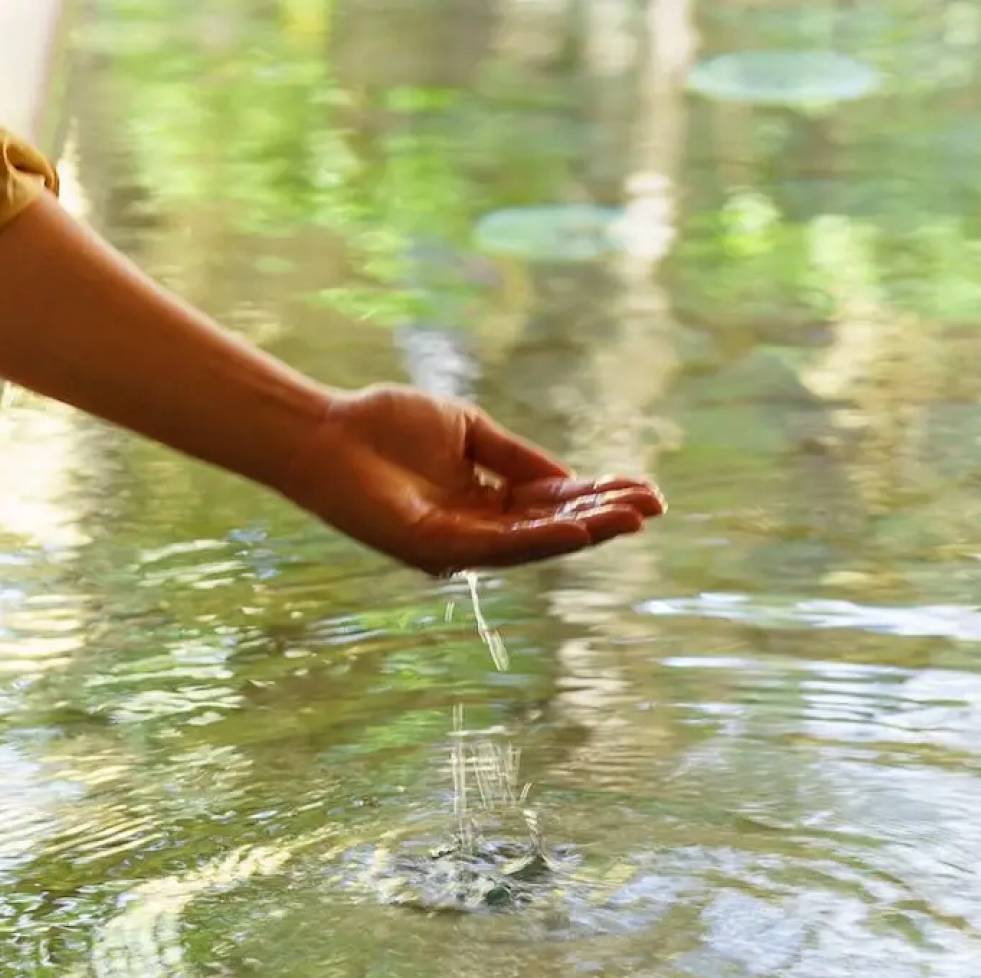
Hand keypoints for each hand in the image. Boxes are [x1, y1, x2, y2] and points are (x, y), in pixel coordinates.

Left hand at [290, 384, 665, 574]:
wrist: (326, 433)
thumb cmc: (385, 426)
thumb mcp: (468, 431)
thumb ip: (516, 457)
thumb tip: (571, 479)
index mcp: (486, 500)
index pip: (553, 503)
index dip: (599, 497)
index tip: (646, 490)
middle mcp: (477, 529)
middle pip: (552, 527)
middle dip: (604, 518)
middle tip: (654, 509)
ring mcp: (457, 543)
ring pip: (532, 543)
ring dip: (584, 533)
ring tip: (630, 521)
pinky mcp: (434, 549)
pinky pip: (496, 548)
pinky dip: (539, 540)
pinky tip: (576, 530)